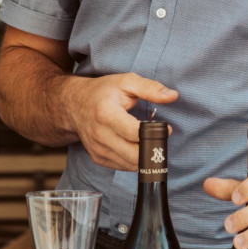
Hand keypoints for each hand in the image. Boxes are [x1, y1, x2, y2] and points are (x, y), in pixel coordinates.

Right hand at [63, 73, 177, 170]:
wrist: (74, 105)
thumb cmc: (102, 92)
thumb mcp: (126, 82)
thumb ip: (150, 88)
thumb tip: (172, 96)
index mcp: (107, 114)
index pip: (135, 134)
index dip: (155, 134)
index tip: (166, 128)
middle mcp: (100, 135)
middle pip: (135, 155)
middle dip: (153, 149)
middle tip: (160, 138)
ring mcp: (97, 149)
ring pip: (131, 164)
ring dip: (145, 156)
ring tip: (148, 141)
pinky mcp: (98, 158)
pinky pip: (123, 167)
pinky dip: (134, 160)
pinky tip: (136, 146)